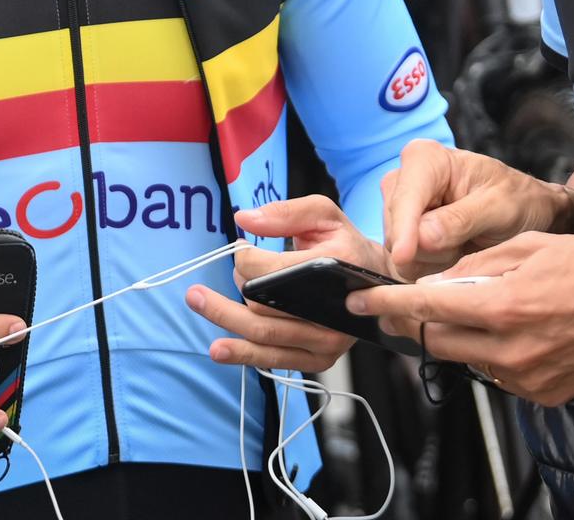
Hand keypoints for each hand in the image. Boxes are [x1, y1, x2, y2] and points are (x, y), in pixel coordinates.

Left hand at [186, 195, 390, 372]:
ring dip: (226, 320)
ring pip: (265, 336)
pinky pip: (276, 360)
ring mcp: (327, 341)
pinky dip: (245, 355)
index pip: (274, 271)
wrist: (376, 285)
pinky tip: (220, 349)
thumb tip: (245, 219)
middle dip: (234, 288)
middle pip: (264, 306)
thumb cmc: (346, 246)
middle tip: (202, 285)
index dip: (245, 260)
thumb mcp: (324, 215)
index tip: (239, 249)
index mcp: (335, 268)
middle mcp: (333, 312)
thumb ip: (285, 213)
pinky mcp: (319, 359)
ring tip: (197, 306)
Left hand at [347, 231, 573, 404]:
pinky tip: (513, 330)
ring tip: (482, 308)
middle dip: (417, 320)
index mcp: (503, 305)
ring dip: (458, 335)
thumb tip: (433, 281)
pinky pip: (497, 375)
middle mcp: (511, 349)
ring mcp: (528, 378)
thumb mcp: (526, 246)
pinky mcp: (544, 394)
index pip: (426, 307)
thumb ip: (473, 266)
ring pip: (466, 359)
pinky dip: (492, 353)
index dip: (385, 303)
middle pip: (437, 340)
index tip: (357, 300)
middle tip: (410, 301)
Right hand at [382, 139, 573, 279]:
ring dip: (430, 259)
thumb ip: (461, 220)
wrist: (526, 211)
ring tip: (461, 246)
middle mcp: (404, 179)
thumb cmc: (517, 199)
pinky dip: (428, 266)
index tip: (404, 257)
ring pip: (396, 249)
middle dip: (428, 248)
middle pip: (396, 228)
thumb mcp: (499, 207)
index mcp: (425, 159)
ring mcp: (399, 207)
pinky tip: (451, 255)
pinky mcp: (401, 232)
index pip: (404, 199)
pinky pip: (402, 262)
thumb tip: (422, 238)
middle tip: (465, 244)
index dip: (403, 230)